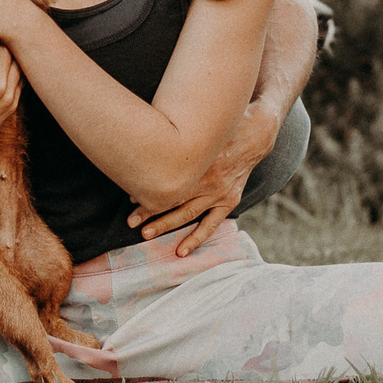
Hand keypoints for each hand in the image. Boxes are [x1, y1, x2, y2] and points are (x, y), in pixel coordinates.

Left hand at [129, 101, 276, 255]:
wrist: (253, 136)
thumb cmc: (219, 131)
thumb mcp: (197, 130)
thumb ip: (176, 141)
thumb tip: (146, 150)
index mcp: (198, 161)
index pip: (168, 183)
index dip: (148, 193)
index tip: (130, 200)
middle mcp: (207, 180)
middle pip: (174, 200)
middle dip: (150, 211)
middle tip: (131, 222)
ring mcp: (219, 193)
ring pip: (188, 214)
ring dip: (166, 225)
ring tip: (146, 235)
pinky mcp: (229, 201)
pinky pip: (210, 225)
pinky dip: (196, 238)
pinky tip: (181, 251)